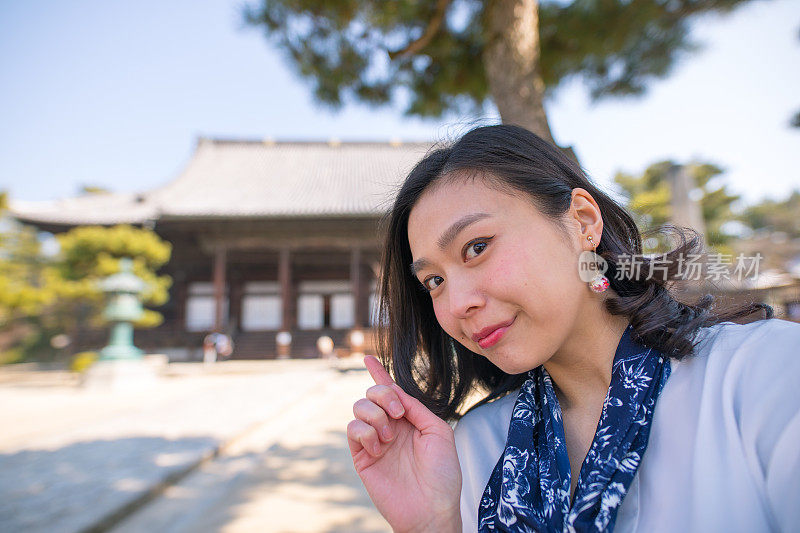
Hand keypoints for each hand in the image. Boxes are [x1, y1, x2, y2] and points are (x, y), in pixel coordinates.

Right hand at [347, 355, 461, 532]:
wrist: (431, 508)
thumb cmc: (442, 474)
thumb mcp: (439, 432)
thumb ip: (416, 408)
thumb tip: (394, 392)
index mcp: (410, 419)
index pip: (391, 392)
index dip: (379, 373)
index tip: (367, 358)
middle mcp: (390, 427)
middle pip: (372, 393)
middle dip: (383, 395)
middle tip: (397, 413)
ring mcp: (375, 441)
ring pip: (359, 408)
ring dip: (375, 416)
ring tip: (389, 437)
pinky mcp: (362, 456)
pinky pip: (353, 430)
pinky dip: (366, 432)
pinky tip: (379, 448)